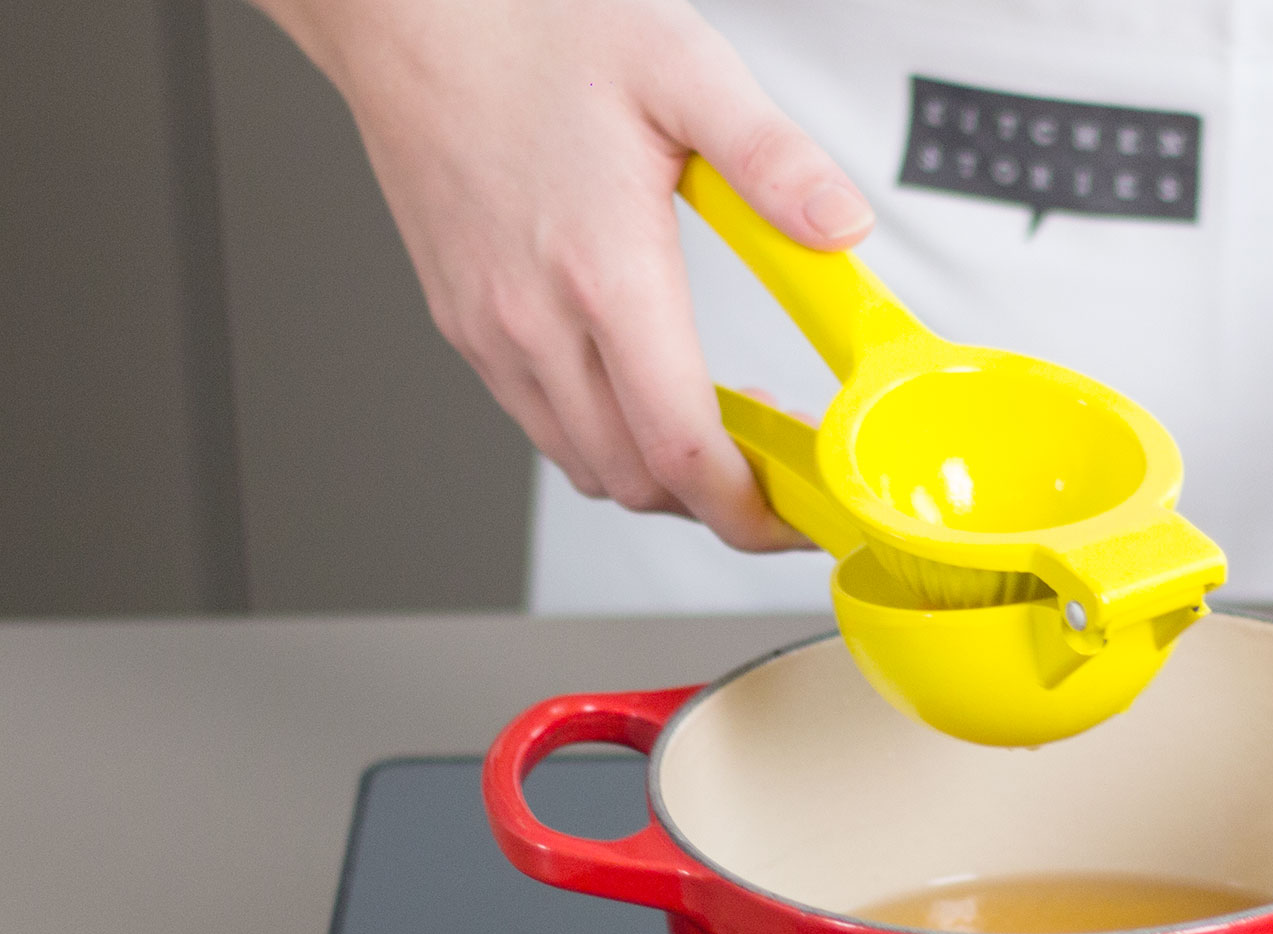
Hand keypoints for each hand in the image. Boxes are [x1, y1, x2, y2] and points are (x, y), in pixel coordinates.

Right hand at [267, 0, 870, 547]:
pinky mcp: (462, 325)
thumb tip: (842, 228)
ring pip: (586, 464)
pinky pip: (543, 423)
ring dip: (660, 475)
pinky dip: (605, 438)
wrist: (405, 8)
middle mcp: (534, 321)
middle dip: (716, 502)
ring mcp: (490, 332)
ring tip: (722, 434)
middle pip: (637, 480)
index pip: (679, 449)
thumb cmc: (529, 28)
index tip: (793, 518)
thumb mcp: (683, 70)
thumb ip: (772, 159)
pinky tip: (645, 389)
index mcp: (602, 273)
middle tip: (780, 473)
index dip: (745, 509)